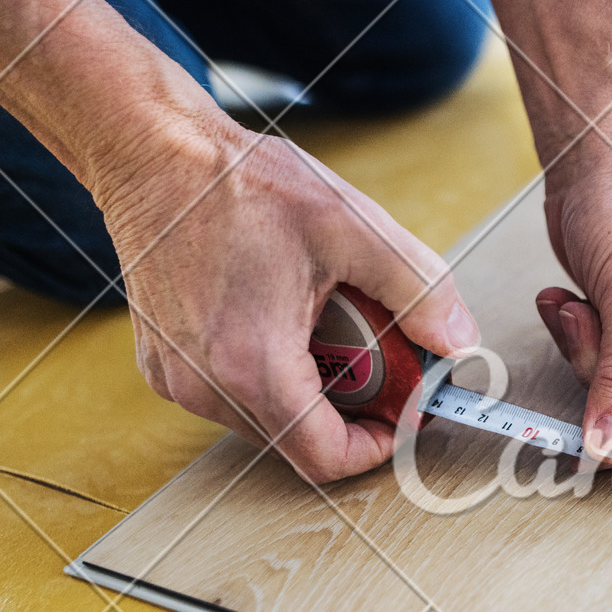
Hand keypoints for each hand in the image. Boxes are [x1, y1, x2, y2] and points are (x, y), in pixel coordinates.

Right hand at [93, 116, 479, 482]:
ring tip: (329, 325)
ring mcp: (177, 380)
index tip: (404, 413)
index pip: (326, 458)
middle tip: (379, 355)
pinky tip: (284, 320)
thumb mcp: (354, 227)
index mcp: (253, 364)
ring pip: (266, 420)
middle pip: (300, 440)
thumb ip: (419, 289)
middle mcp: (206, 386)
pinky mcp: (163, 366)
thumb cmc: (240, 184)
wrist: (151, 154)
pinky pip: (231, 395)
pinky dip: (270, 374)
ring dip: (311, 390)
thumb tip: (460, 342)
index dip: (378, 447)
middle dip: (351, 410)